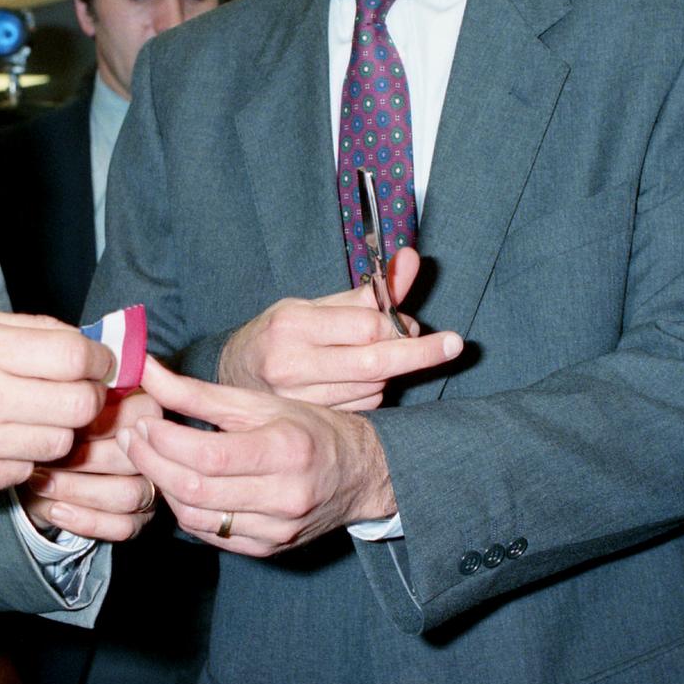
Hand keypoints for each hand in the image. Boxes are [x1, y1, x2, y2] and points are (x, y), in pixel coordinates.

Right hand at [0, 307, 111, 493]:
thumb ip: (27, 329)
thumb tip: (85, 340)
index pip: (73, 357)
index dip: (99, 359)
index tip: (98, 361)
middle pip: (79, 404)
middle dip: (91, 396)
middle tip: (79, 389)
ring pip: (61, 442)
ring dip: (63, 428)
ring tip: (44, 414)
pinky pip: (29, 468)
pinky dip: (31, 453)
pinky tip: (13, 436)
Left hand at [23, 392, 163, 542]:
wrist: (49, 471)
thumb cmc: (62, 431)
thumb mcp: (68, 410)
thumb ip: (76, 402)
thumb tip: (68, 399)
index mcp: (147, 412)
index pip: (136, 416)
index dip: (95, 424)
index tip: (61, 427)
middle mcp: (157, 451)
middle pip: (129, 458)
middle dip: (81, 461)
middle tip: (45, 459)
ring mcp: (152, 486)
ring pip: (127, 494)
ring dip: (76, 490)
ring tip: (41, 483)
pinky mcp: (142, 519)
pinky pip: (122, 526)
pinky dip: (84, 520)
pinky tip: (54, 509)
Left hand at [122, 359, 393, 557]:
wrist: (361, 474)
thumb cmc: (310, 429)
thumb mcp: (260, 402)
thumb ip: (199, 393)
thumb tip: (148, 371)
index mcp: (286, 450)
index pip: (209, 456)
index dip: (166, 442)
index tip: (144, 422)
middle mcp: (284, 495)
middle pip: (196, 489)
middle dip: (153, 462)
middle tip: (134, 438)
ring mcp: (277, 528)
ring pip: (196, 518)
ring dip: (164, 487)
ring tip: (151, 458)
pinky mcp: (268, 548)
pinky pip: (210, 535)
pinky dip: (186, 509)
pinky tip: (179, 484)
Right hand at [218, 247, 461, 409]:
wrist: (233, 374)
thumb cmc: (281, 333)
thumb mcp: (316, 304)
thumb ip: (369, 291)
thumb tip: (412, 260)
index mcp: (293, 324)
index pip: (367, 327)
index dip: (397, 325)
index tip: (413, 323)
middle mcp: (292, 364)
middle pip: (376, 364)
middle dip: (418, 353)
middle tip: (450, 345)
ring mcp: (297, 401)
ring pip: (373, 389)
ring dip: (388, 374)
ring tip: (370, 360)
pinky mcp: (307, 423)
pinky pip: (361, 409)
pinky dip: (372, 394)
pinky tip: (356, 382)